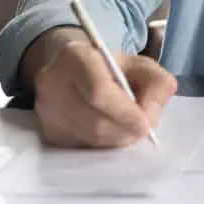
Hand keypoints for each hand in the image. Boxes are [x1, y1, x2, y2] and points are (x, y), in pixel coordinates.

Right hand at [32, 33, 177, 148]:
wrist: (78, 73)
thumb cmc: (114, 69)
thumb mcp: (143, 66)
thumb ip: (157, 85)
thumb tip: (149, 116)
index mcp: (76, 56)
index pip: (98, 90)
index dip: (124, 112)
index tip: (145, 124)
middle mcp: (52, 82)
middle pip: (94, 120)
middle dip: (124, 130)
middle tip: (141, 131)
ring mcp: (45, 109)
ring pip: (88, 137)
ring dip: (116, 139)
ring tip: (128, 130)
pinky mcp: (47, 131)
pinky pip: (80, 147)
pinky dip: (102, 146)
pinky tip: (110, 132)